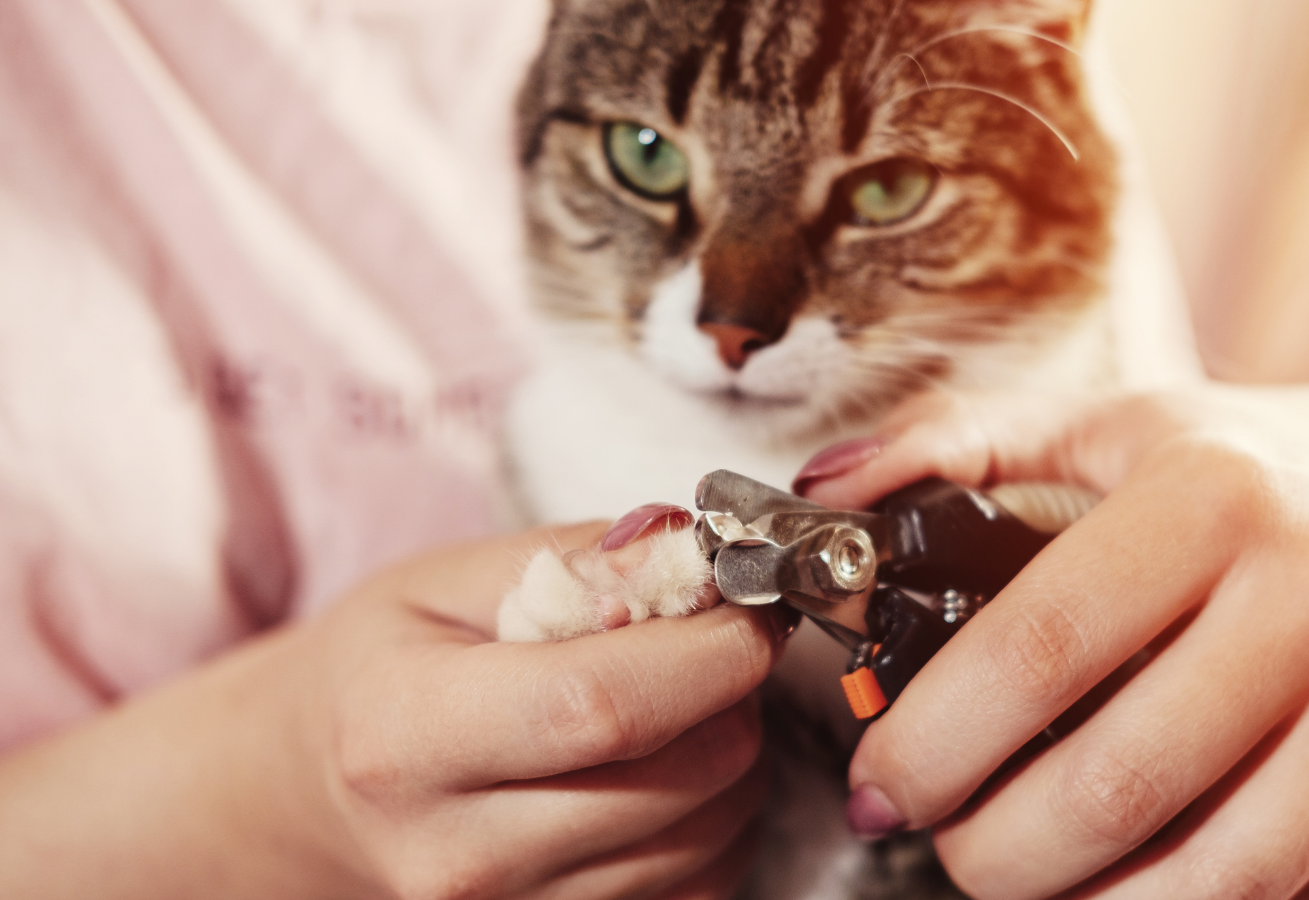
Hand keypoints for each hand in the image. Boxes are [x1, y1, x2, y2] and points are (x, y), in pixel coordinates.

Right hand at [0, 522, 791, 899]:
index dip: (712, 652)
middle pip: (683, 779)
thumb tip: (698, 557)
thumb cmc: (379, 670)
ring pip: (712, 837)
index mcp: (407, 734)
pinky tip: (666, 772)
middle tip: (710, 645)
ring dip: (734, 758)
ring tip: (678, 705)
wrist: (306, 793)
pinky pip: (703, 888)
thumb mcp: (447, 581)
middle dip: (734, 696)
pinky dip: (715, 822)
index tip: (749, 606)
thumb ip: (576, 561)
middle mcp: (455, 853)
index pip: (605, 707)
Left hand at [801, 386, 1308, 899]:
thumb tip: (822, 493)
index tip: (881, 789)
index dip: (934, 743)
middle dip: (996, 853)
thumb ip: (954, 451)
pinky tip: (1154, 877)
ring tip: (1036, 881)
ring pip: (1226, 874)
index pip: (1038, 650)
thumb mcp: (1095, 431)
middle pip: (1120, 786)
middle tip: (951, 850)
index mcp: (1213, 492)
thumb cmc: (1229, 474)